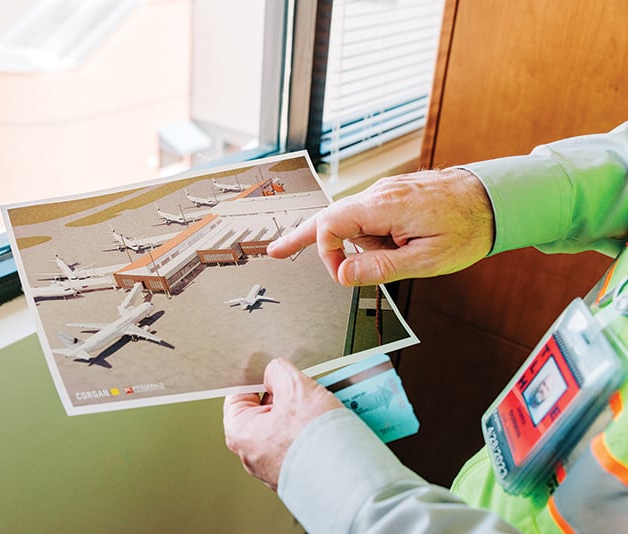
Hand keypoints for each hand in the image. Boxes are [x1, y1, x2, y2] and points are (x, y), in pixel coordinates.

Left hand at [223, 358, 342, 490]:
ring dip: (305, 415)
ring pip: (287, 429)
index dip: (257, 380)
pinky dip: (314, 434)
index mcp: (240, 433)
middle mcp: (253, 455)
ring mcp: (275, 468)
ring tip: (323, 408)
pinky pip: (302, 446)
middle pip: (266, 412)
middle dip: (287, 398)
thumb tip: (275, 373)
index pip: (239, 396)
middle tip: (305, 390)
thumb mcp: (296, 387)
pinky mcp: (297, 475)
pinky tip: (330, 427)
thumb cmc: (315, 441)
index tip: (272, 373)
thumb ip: (278, 372)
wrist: (346, 479)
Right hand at [267, 168, 494, 285]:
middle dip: (302, 236)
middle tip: (275, 251)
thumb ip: (380, 267)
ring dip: (363, 245)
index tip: (342, 276)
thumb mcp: (425, 260)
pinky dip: (370, 234)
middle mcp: (379, 194)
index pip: (331, 225)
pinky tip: (395, 245)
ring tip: (404, 253)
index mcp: (383, 207)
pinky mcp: (394, 195)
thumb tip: (341, 274)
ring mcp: (386, 192)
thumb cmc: (467, 229)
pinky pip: (369, 216)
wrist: (496, 198)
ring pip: (353, 220)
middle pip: (330, 216)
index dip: (326, 253)